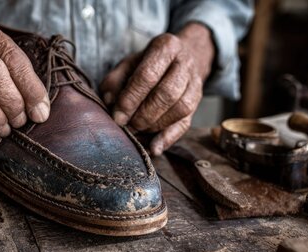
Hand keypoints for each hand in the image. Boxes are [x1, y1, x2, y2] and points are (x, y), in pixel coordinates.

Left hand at [99, 23, 214, 154]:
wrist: (182, 56)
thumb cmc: (149, 63)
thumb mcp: (128, 63)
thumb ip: (115, 80)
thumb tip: (110, 103)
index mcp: (166, 47)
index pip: (148, 75)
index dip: (131, 99)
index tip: (118, 116)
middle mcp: (185, 63)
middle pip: (167, 93)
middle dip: (144, 114)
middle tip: (128, 125)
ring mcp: (195, 83)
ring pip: (180, 108)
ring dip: (156, 125)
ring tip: (138, 129)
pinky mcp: (198, 102)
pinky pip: (186, 123)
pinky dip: (169, 138)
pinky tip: (154, 148)